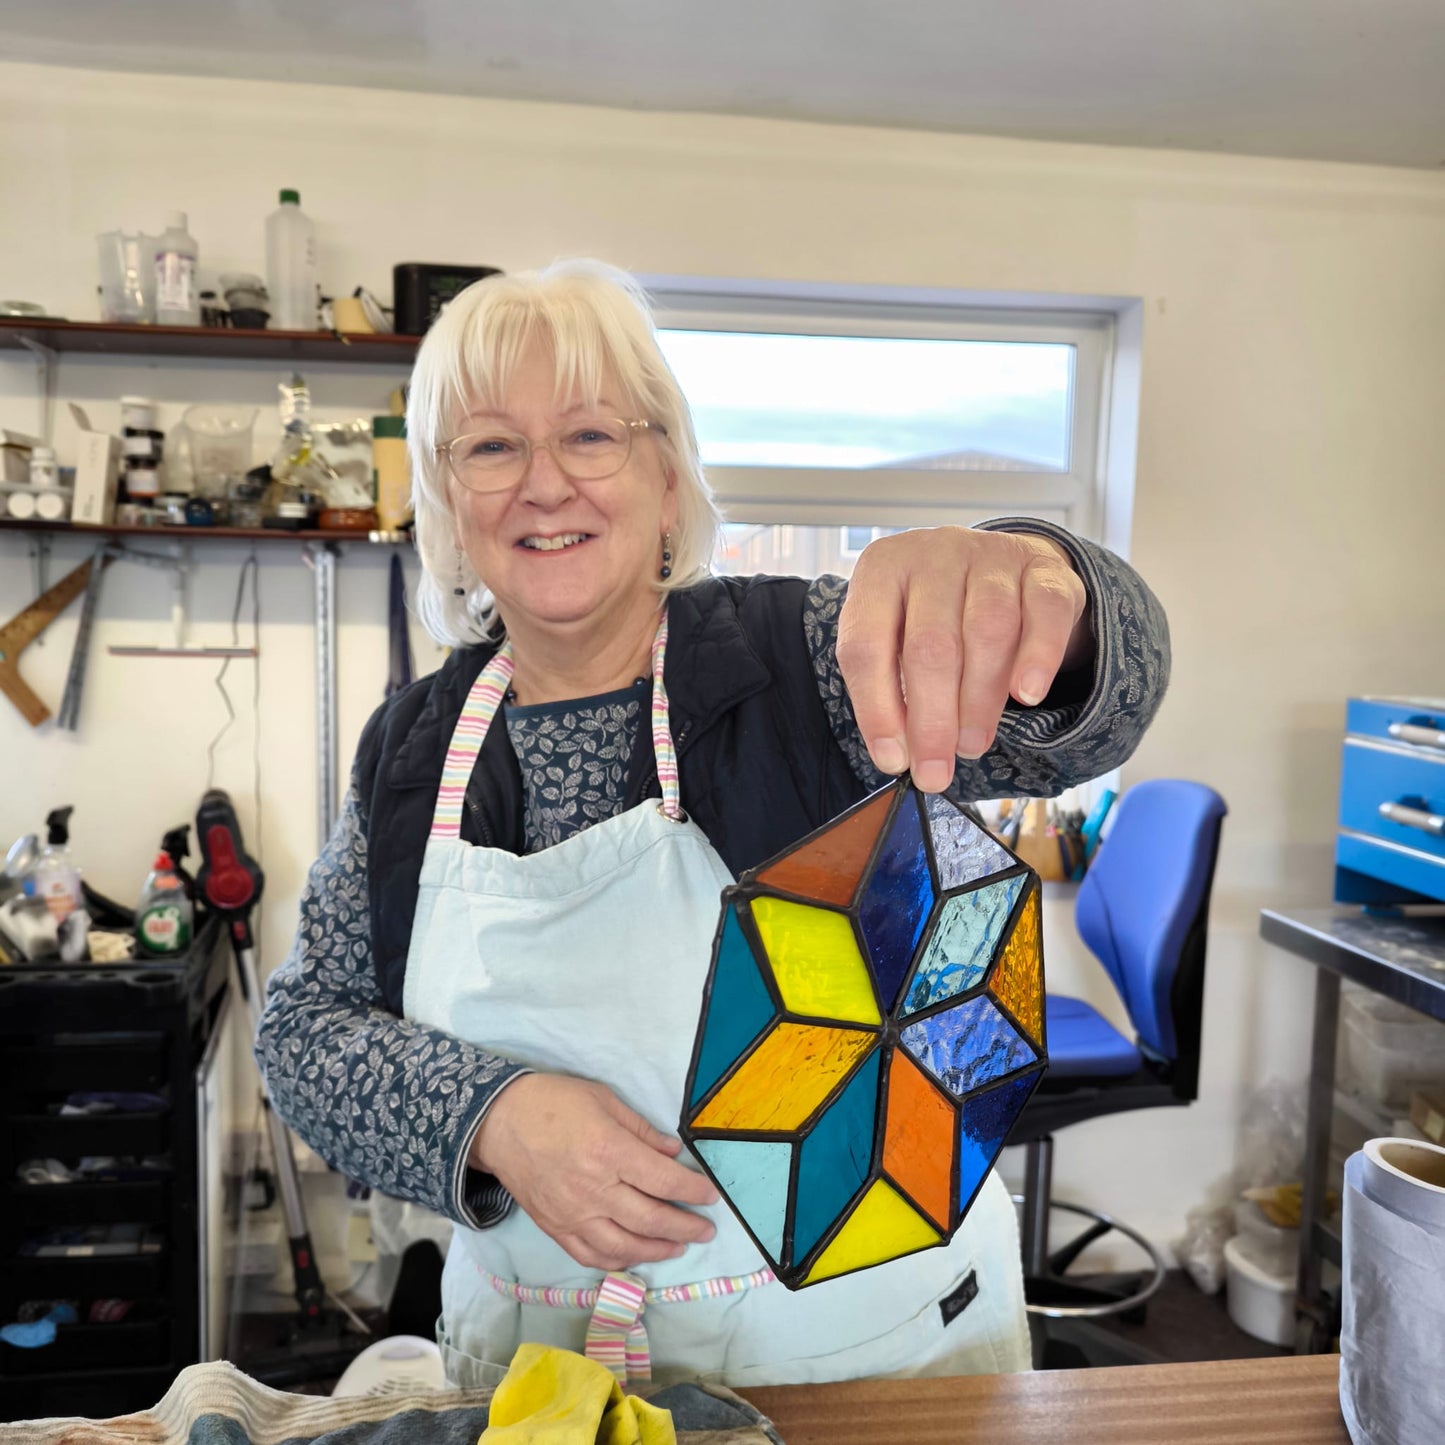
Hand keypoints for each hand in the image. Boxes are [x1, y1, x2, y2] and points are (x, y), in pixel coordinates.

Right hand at [468, 1074, 719, 1269]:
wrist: (497, 1122)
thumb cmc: (553, 1102)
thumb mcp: (603, 1100)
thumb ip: (640, 1130)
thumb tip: (672, 1153)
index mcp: (609, 1152)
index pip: (663, 1180)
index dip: (692, 1190)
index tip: (711, 1196)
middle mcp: (594, 1190)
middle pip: (650, 1218)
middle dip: (685, 1227)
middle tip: (707, 1230)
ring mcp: (573, 1214)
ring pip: (624, 1246)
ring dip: (657, 1249)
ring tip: (679, 1246)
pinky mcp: (555, 1228)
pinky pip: (591, 1255)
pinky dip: (618, 1260)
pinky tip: (635, 1255)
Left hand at [835, 527, 1089, 792]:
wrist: (999, 565)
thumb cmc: (936, 614)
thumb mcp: (898, 638)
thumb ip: (893, 689)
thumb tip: (901, 756)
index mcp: (881, 570)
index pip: (866, 646)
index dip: (876, 710)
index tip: (893, 760)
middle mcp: (933, 553)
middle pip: (930, 645)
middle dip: (932, 719)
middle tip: (936, 771)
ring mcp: (990, 554)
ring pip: (988, 630)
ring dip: (979, 700)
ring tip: (971, 745)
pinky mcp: (1042, 566)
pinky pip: (1044, 612)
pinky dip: (1038, 657)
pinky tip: (1028, 695)